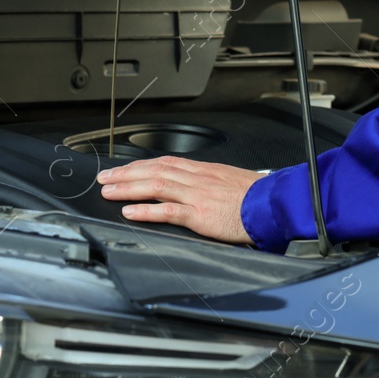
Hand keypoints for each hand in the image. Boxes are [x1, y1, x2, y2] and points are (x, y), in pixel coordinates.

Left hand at [96, 155, 266, 243]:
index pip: (165, 163)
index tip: (123, 169)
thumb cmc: (256, 196)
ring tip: (108, 192)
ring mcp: (197, 195)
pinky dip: (146, 210)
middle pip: (154, 170)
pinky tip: (130, 211)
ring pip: (155, 186)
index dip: (140, 165)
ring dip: (128, 188)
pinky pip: (168, 210)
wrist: (273, 203)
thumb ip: (209, 183)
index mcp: (203, 170)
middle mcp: (196, 178)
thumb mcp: (230, 181)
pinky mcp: (200, 214)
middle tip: (104, 178)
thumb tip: (194, 187)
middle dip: (126, 174)